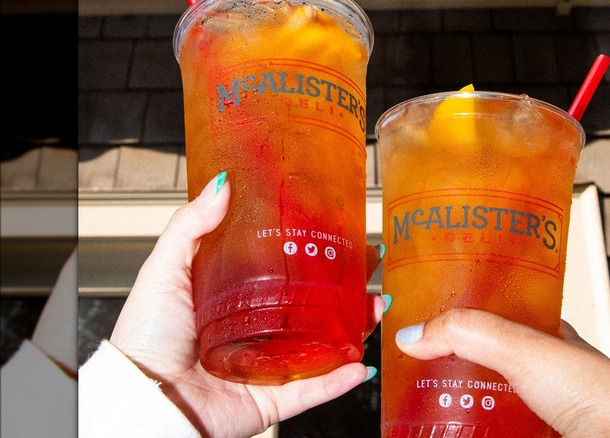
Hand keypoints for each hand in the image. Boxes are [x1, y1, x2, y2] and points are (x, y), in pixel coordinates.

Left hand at [109, 172, 385, 437]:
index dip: (312, 252)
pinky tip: (360, 363)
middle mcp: (255, 330)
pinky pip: (313, 389)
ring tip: (375, 306)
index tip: (338, 231)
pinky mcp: (271, 398)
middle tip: (369, 265)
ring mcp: (267, 365)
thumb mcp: (164, 270)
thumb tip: (220, 184)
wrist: (142, 397)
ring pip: (323, 346)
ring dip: (354, 329)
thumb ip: (190, 227)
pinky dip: (339, 380)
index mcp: (234, 299)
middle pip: (311, 306)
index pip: (283, 270)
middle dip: (345, 288)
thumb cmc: (145, 338)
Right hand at [395, 308, 609, 436]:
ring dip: (454, 403)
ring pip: (485, 401)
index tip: (420, 319)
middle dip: (446, 364)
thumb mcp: (526, 349)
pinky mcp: (530, 433)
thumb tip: (416, 332)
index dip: (456, 313)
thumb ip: (470, 333)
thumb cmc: (603, 396)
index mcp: (544, 335)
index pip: (491, 313)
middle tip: (412, 366)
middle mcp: (542, 371)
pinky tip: (453, 429)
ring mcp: (537, 407)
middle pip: (481, 361)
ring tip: (420, 403)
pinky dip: (469, 428)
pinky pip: (490, 428)